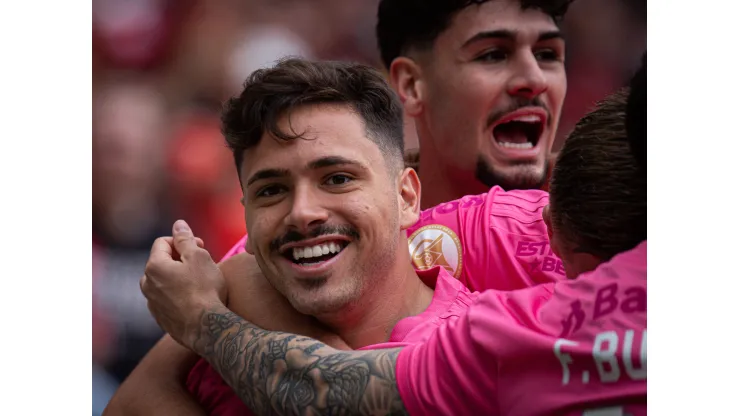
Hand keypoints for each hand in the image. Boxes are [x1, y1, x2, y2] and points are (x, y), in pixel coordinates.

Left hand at [140, 220, 227, 349]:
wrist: (206, 328)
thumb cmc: (205, 289)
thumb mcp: (199, 257)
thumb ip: (186, 239)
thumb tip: (178, 224)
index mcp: (154, 266)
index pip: (163, 242)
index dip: (182, 240)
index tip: (201, 247)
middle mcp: (146, 284)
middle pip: (161, 261)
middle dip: (180, 259)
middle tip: (202, 264)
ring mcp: (152, 303)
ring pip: (163, 281)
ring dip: (178, 276)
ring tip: (198, 282)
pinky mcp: (160, 318)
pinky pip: (166, 298)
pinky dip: (177, 294)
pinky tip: (194, 298)